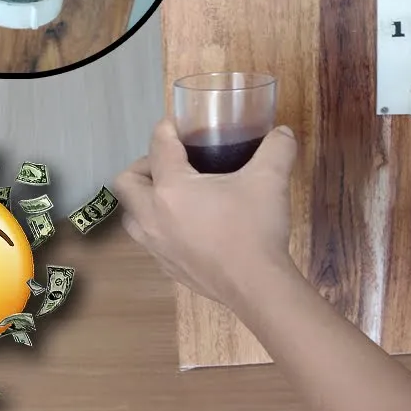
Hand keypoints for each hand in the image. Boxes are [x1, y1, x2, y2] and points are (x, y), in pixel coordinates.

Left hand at [112, 119, 297, 303]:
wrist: (257, 286)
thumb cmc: (255, 228)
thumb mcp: (270, 179)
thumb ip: (277, 148)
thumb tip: (284, 131)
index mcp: (172, 188)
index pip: (159, 147)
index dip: (167, 129)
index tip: (178, 124)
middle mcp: (153, 216)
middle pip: (126, 182)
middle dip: (143, 166)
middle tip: (172, 163)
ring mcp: (157, 246)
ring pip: (131, 215)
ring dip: (144, 200)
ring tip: (173, 195)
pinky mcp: (168, 267)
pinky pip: (150, 240)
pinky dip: (159, 227)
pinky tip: (188, 227)